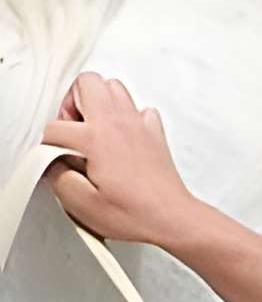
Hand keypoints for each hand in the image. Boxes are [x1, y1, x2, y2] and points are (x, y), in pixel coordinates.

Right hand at [41, 74, 195, 249]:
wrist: (171, 219)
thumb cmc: (134, 214)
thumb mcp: (83, 205)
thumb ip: (58, 178)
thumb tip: (52, 164)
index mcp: (94, 138)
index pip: (56, 128)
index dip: (49, 146)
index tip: (55, 161)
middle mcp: (116, 122)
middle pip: (86, 83)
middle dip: (72, 103)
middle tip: (73, 130)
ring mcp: (137, 123)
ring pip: (113, 87)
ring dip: (99, 102)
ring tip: (95, 129)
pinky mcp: (154, 132)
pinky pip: (138, 109)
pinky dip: (127, 117)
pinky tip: (122, 138)